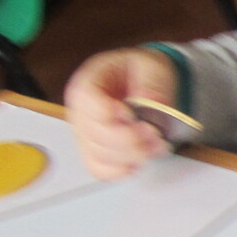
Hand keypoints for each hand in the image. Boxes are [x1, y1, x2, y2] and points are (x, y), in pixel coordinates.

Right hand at [64, 48, 179, 179]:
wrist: (142, 83)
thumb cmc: (141, 74)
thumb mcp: (152, 66)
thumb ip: (152, 83)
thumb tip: (152, 103)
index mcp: (88, 84)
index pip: (89, 104)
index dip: (114, 116)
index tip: (136, 117)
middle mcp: (79, 112)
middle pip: (96, 135)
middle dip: (131, 140)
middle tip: (156, 135)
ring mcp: (84, 135)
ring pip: (100, 157)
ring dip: (132, 156)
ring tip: (155, 146)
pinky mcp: (93, 152)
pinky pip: (99, 170)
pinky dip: (121, 170)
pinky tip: (139, 160)